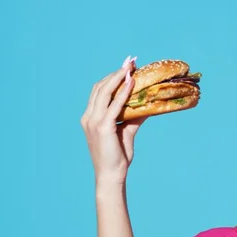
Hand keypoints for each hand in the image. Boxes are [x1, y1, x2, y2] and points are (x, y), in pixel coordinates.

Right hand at [81, 55, 147, 184]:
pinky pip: (114, 105)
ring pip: (104, 92)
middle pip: (100, 87)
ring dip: (118, 77)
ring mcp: (93, 121)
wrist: (111, 175)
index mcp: (90, 117)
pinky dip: (123, 92)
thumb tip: (148, 106)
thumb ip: (134, 118)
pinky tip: (132, 83)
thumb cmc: (118, 157)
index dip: (112, 77)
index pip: (99, 91)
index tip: (126, 67)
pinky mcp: (102, 126)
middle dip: (116, 73)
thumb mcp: (127, 133)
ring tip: (131, 67)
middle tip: (130, 61)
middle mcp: (88, 117)